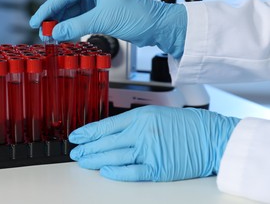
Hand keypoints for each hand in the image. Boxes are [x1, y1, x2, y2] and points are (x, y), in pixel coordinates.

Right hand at [30, 0, 187, 57]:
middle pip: (65, 4)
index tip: (36, 22)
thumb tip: (55, 32)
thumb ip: (76, 26)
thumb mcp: (103, 20)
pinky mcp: (100, 12)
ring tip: (51, 38)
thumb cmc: (137, 15)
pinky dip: (71, 29)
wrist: (156, 26)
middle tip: (43, 33)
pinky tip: (64, 37)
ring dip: (61, 25)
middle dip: (53, 19)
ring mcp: (96, 1)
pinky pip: (80, 20)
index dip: (47, 10)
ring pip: (71, 13)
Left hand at [69, 105, 239, 181]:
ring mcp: (149, 151)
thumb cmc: (186, 125)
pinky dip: (116, 172)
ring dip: (96, 159)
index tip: (76, 136)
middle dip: (88, 147)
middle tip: (76, 152)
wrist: (210, 136)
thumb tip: (109, 133)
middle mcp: (142, 132)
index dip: (88, 132)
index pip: (106, 125)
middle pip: (106, 142)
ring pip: (114, 156)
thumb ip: (132, 123)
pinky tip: (104, 171)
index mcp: (140, 117)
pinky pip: (132, 171)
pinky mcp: (158, 168)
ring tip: (84, 161)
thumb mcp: (155, 114)